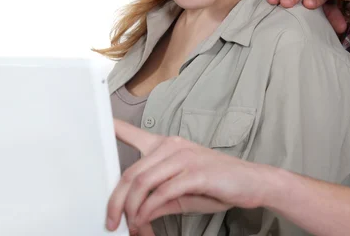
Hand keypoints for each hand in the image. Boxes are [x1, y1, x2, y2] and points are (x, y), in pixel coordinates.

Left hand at [106, 120, 266, 232]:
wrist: (252, 183)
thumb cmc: (218, 185)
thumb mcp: (182, 195)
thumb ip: (158, 200)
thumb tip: (136, 215)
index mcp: (168, 146)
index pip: (135, 134)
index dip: (113, 129)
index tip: (97, 124)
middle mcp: (173, 146)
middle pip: (131, 173)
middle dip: (116, 202)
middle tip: (111, 221)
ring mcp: (184, 157)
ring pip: (142, 183)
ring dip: (132, 209)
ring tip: (131, 226)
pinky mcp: (195, 172)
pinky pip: (162, 193)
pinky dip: (149, 211)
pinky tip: (146, 221)